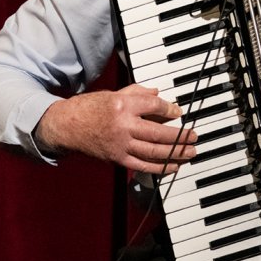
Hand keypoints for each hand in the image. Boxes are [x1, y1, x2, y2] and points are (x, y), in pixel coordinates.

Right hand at [35, 85, 194, 173]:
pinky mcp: (117, 158)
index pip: (155, 107)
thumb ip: (138, 92)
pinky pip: (142, 165)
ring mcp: (120, 144)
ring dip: (175, 153)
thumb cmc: (89, 108)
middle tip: (194, 135)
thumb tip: (158, 94)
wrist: (67, 126)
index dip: (170, 110)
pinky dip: (160, 167)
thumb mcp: (114, 93)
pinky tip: (173, 166)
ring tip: (190, 151)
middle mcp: (123, 125)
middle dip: (180, 136)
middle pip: (158, 132)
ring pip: (153, 151)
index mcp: (123, 104)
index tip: (179, 113)